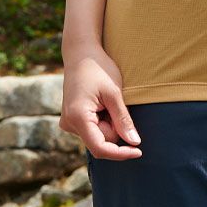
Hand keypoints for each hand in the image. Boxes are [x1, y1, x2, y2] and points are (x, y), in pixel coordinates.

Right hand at [59, 43, 142, 159]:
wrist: (81, 53)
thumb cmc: (99, 68)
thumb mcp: (114, 93)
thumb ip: (123, 119)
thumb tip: (134, 143)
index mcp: (78, 118)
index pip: (100, 148)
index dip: (120, 153)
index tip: (138, 151)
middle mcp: (69, 124)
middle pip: (101, 140)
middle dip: (114, 126)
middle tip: (114, 102)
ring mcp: (68, 122)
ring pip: (98, 134)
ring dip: (108, 121)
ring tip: (105, 99)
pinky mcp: (72, 119)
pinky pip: (92, 128)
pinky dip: (102, 119)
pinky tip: (100, 102)